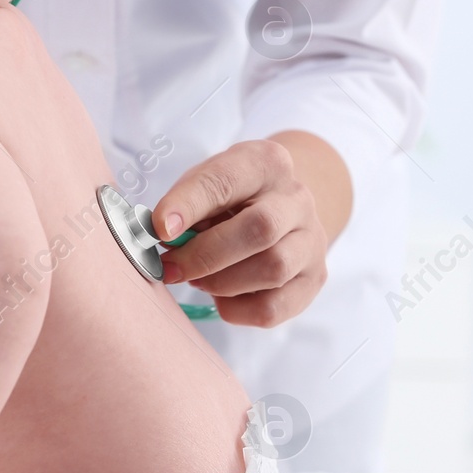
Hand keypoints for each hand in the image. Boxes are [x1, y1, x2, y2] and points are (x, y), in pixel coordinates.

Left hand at [153, 135, 343, 327]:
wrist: (279, 210)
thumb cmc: (231, 198)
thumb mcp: (206, 184)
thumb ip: (185, 206)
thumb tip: (160, 235)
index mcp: (267, 163)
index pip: (226, 180)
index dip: (189, 205)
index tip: (159, 229)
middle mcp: (297, 199)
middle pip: (261, 229)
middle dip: (205, 255)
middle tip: (171, 267)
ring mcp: (312, 241)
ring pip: (273, 269)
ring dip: (222, 282)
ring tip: (198, 279)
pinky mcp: (313, 279)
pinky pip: (273, 308)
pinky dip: (237, 309)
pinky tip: (223, 296)